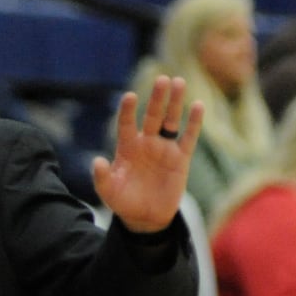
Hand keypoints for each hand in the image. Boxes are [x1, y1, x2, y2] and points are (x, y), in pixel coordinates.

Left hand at [92, 74, 203, 233]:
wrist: (145, 217)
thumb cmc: (123, 201)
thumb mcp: (108, 191)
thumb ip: (101, 177)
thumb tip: (97, 161)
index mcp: (126, 147)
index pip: (126, 124)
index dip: (127, 111)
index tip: (129, 96)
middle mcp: (146, 143)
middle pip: (152, 116)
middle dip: (157, 98)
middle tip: (163, 79)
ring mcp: (164, 149)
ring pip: (171, 121)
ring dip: (175, 103)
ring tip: (178, 82)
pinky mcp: (181, 158)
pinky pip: (188, 137)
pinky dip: (194, 123)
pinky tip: (198, 105)